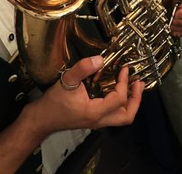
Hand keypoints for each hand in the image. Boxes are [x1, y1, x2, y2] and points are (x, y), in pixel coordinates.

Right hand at [27, 59, 142, 133]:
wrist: (42, 119)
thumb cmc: (53, 104)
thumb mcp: (67, 81)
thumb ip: (83, 68)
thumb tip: (99, 59)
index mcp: (95, 112)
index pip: (119, 99)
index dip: (125, 83)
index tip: (124, 69)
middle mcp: (99, 120)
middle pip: (127, 116)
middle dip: (137, 99)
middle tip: (139, 84)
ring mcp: (97, 121)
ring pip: (122, 117)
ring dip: (131, 102)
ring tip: (134, 87)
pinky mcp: (94, 119)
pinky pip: (114, 114)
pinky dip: (121, 103)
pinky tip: (118, 90)